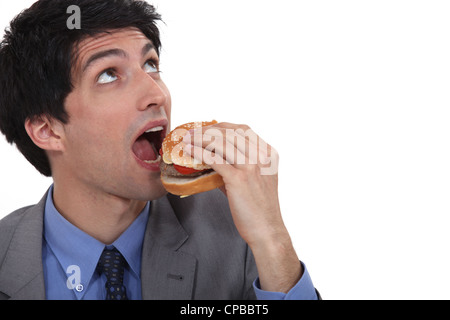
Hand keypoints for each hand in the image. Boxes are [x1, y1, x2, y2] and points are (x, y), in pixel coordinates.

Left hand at [183, 122, 301, 292]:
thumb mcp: (254, 181)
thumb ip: (237, 167)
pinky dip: (199, 152)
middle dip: (208, 129)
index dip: (222, 126)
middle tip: (192, 133)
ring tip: (187, 140)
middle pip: (231, 132)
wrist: (267, 230)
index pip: (243, 130)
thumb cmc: (258, 208)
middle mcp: (262, 156)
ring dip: (200, 138)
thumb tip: (212, 159)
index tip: (206, 129)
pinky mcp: (239, 179)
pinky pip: (215, 159)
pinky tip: (189, 151)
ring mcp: (251, 166)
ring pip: (221, 142)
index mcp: (269, 154)